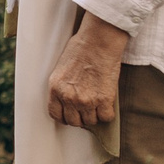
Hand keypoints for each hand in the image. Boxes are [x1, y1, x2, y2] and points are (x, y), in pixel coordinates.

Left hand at [47, 14, 130, 128]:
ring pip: (91, 121)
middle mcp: (69, 97)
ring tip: (97, 104)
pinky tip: (107, 104)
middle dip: (80, 117)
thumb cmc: (81, 48)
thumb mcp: (61, 68)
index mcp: (55, 89)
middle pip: (74, 121)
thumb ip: (62, 86)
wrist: (98, 41)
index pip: (55, 114)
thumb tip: (68, 99)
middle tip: (86, 109)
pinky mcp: (104, 99)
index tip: (70, 114)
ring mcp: (86, 100)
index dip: (64, 116)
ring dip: (94, 115)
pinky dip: (107, 113)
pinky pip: (106, 117)